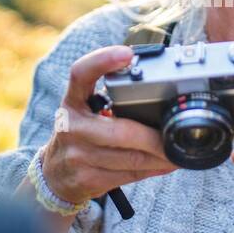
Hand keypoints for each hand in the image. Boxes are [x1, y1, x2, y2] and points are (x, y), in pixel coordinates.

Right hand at [40, 45, 178, 204]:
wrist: (55, 174)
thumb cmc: (80, 135)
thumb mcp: (84, 111)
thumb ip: (109, 100)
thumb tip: (158, 94)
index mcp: (73, 101)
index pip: (81, 74)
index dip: (102, 61)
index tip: (127, 53)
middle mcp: (72, 126)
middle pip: (122, 131)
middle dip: (155, 137)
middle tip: (177, 133)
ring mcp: (78, 155)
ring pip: (131, 158)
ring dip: (161, 157)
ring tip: (178, 152)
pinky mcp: (88, 179)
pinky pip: (129, 175)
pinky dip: (153, 170)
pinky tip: (165, 165)